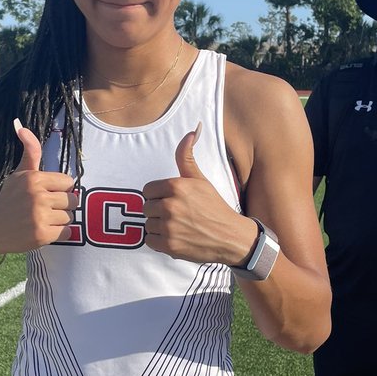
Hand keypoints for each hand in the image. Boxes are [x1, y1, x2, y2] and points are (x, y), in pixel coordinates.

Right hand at [0, 121, 76, 255]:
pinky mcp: (42, 235)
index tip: (47, 194)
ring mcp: (40, 217)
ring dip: (60, 220)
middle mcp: (38, 196)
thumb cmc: (9, 199)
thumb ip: (30, 151)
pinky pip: (67, 233)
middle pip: (72, 200)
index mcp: (34, 179)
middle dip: (62, 205)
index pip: (68, 182)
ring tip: (43, 219)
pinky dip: (59, 234)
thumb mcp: (19, 173)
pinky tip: (44, 230)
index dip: (60, 189)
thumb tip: (20, 124)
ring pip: (70, 217)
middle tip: (46, 209)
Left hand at [143, 125, 254, 263]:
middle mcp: (170, 205)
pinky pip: (150, 240)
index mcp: (175, 186)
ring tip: (177, 226)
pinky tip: (175, 238)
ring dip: (158, 227)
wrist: (231, 237)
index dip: (158, 195)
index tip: (172, 201)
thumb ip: (187, 157)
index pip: (147, 190)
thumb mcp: (200, 179)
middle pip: (146, 207)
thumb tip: (192, 130)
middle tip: (177, 215)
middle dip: (158, 211)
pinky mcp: (168, 245)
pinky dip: (159, 241)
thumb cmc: (214, 207)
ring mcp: (168, 227)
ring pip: (147, 224)